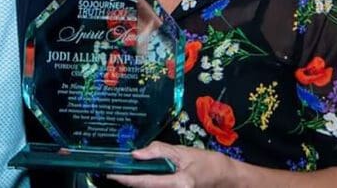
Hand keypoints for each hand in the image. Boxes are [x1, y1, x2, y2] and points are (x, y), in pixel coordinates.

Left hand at [106, 141, 233, 187]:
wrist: (225, 178)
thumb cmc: (207, 163)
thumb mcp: (183, 152)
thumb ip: (159, 152)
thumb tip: (136, 154)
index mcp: (181, 183)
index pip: (146, 182)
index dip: (127, 179)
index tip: (111, 173)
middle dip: (129, 181)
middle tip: (115, 170)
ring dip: (138, 183)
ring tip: (127, 172)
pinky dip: (148, 184)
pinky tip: (143, 177)